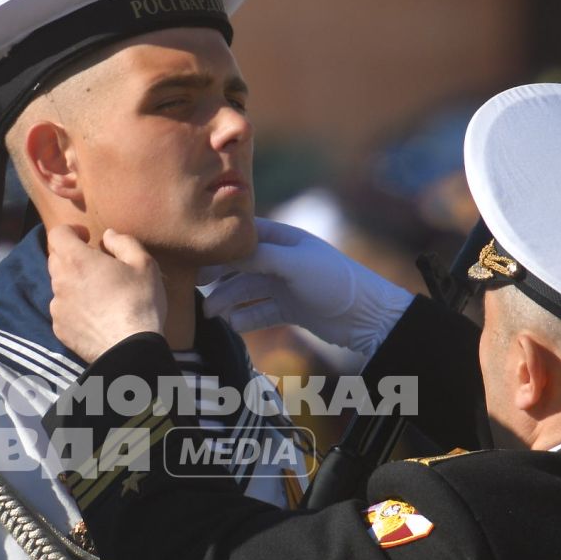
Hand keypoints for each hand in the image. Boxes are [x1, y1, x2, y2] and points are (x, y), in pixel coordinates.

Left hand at [47, 225, 166, 361]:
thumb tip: (108, 235)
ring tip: (98, 293)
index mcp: (77, 260)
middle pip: (56, 258)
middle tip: (95, 264)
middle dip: (72, 255)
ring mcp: (57, 307)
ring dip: (73, 282)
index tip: (87, 237)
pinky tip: (95, 314)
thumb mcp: (143, 264)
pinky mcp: (59, 329)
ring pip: (59, 285)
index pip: (57, 234)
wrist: (130, 350)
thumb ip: (123, 242)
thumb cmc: (139, 303)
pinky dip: (74, 306)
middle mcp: (60, 282)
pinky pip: (62, 309)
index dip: (70, 231)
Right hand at [200, 218, 411, 364]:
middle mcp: (281, 259)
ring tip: (210, 314)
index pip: (244, 235)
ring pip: (246, 291)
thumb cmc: (335, 282)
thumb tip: (223, 252)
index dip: (219, 244)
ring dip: (227, 301)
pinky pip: (259, 312)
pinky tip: (233, 324)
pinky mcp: (289, 309)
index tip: (193, 254)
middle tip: (193, 287)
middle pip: (240, 265)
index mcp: (284, 239)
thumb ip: (259, 257)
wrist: (368, 317)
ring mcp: (284, 285)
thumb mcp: (295, 264)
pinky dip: (245, 318)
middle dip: (217, 276)